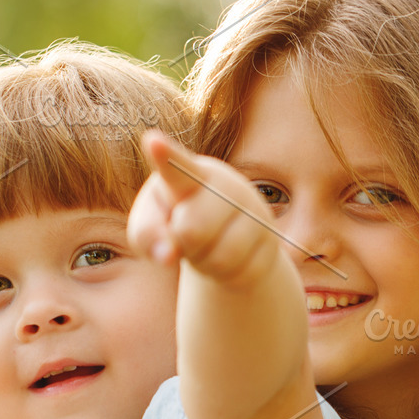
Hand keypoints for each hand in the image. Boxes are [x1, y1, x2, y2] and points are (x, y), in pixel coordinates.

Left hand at [128, 130, 276, 289]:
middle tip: (187, 236)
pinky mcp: (271, 239)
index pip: (177, 166)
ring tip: (207, 247)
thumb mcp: (149, 227)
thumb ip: (147, 234)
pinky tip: (228, 259)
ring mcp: (253, 210)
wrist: (222, 236)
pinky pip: (242, 273)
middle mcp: (226, 185)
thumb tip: (167, 254)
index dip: (165, 156)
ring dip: (205, 264)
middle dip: (183, 244)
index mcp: (188, 174)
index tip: (152, 141)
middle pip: (191, 230)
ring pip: (220, 258)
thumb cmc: (174, 224)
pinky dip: (226, 277)